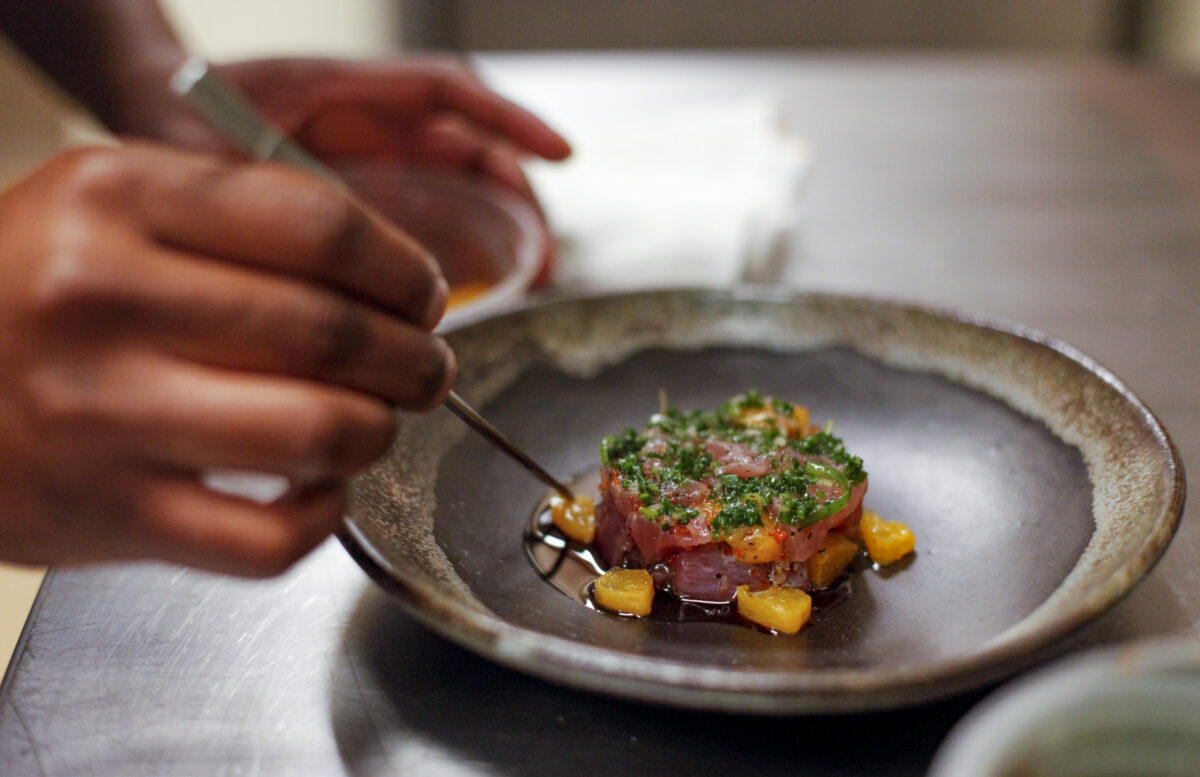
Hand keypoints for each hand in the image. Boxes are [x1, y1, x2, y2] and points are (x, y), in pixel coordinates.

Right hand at [0, 143, 453, 575]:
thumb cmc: (27, 292)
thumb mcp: (110, 206)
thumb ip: (238, 219)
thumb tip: (388, 278)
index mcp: (115, 200)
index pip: (318, 226)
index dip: (400, 267)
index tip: (421, 292)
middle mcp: (102, 300)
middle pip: (333, 332)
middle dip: (415, 358)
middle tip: (426, 365)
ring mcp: (103, 416)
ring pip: (319, 433)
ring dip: (380, 432)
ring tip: (379, 420)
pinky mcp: (110, 515)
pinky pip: (268, 539)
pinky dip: (323, 518)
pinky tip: (320, 488)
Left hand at [164, 57, 570, 283]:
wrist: (144, 107)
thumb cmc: (179, 117)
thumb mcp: (224, 162)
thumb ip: (280, 195)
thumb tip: (353, 252)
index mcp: (346, 91)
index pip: (448, 93)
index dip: (510, 121)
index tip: (560, 155)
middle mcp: (370, 120)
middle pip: (471, 149)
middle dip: (518, 197)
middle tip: (545, 258)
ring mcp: (371, 155)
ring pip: (459, 184)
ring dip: (501, 224)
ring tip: (529, 276)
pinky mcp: (365, 191)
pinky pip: (429, 211)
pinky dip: (462, 241)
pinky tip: (481, 285)